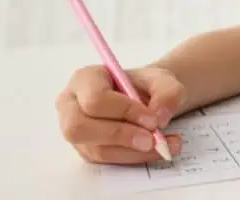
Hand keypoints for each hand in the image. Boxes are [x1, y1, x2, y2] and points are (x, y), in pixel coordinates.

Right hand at [55, 65, 186, 163]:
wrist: (150, 99)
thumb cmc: (147, 86)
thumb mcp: (164, 80)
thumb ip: (167, 93)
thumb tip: (160, 117)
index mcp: (85, 79)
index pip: (95, 98)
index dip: (124, 111)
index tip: (153, 120)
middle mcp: (71, 105)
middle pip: (80, 127)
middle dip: (120, 135)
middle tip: (152, 139)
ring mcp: (77, 132)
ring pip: (95, 149)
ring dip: (132, 151)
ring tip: (163, 145)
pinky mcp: (88, 151)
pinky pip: (107, 161)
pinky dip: (134, 158)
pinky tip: (156, 150)